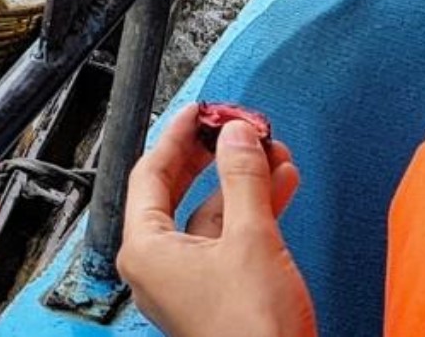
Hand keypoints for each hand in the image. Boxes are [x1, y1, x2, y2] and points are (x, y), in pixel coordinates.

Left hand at [119, 110, 313, 336]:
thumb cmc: (251, 332)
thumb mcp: (251, 237)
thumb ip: (243, 177)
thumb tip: (236, 134)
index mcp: (145, 250)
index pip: (150, 172)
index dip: (178, 134)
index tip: (200, 109)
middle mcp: (158, 265)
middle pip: (178, 190)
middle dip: (214, 155)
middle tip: (234, 125)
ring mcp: (187, 280)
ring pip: (210, 212)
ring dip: (242, 179)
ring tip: (271, 150)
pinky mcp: (217, 291)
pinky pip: (228, 236)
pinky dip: (253, 209)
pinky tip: (280, 184)